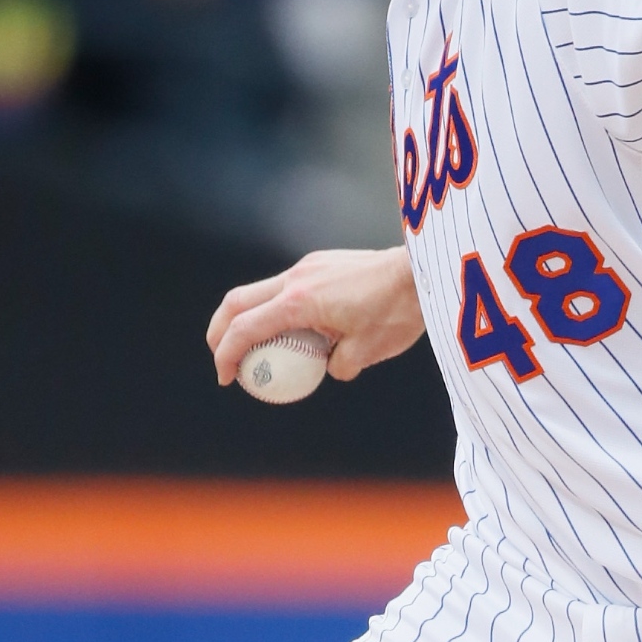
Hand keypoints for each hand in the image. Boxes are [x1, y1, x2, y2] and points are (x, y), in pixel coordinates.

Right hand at [208, 246, 425, 385]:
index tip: (226, 378)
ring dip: (248, 318)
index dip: (226, 356)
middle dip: (220, 332)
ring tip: (257, 348)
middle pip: (236, 302)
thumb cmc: (396, 312)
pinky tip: (295, 328)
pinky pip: (286, 287)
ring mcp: (307, 267)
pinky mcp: (320, 263)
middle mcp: (295, 279)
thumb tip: (329, 368)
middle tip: (224, 359)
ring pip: (259, 292)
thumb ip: (337, 365)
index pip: (244, 330)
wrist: (421, 273)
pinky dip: (276, 308)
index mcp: (298, 303)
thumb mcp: (364, 353)